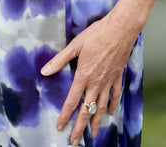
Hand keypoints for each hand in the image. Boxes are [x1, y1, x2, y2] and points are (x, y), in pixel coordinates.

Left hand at [40, 11, 140, 144]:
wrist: (120, 30)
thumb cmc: (97, 34)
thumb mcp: (75, 45)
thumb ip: (60, 60)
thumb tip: (45, 71)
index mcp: (83, 76)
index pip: (72, 101)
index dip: (65, 116)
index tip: (59, 127)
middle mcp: (96, 83)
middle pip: (86, 110)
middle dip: (80, 127)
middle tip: (75, 141)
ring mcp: (109, 81)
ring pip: (102, 107)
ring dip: (97, 122)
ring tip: (93, 135)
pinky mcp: (118, 77)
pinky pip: (115, 96)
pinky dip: (112, 106)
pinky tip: (110, 113)